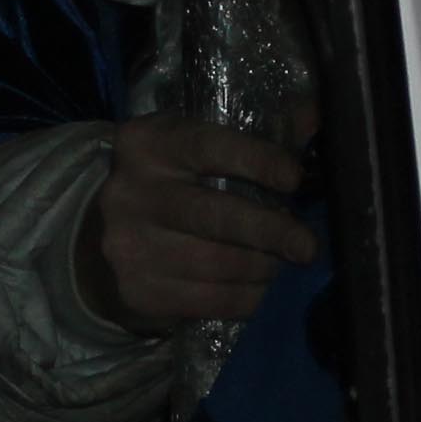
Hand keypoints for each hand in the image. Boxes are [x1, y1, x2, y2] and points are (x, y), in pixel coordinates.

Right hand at [73, 116, 318, 331]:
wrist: (103, 234)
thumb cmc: (169, 182)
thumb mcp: (195, 148)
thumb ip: (255, 134)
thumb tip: (317, 119)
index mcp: (148, 144)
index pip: (207, 147)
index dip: (256, 161)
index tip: (294, 178)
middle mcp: (130, 193)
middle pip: (214, 215)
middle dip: (270, 231)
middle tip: (307, 245)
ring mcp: (129, 246)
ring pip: (216, 264)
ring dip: (263, 268)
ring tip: (285, 265)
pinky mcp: (138, 291)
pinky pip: (209, 301)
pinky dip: (247, 299)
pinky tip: (264, 291)